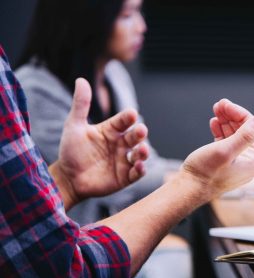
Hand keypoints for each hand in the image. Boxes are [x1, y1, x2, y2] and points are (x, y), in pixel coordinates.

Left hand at [50, 78, 148, 208]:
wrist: (67, 178)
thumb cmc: (71, 151)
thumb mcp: (74, 126)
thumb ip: (81, 105)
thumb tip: (81, 80)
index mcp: (111, 130)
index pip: (123, 121)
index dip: (128, 117)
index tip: (131, 114)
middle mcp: (121, 144)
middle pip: (135, 136)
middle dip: (140, 133)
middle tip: (141, 130)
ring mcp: (124, 160)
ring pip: (140, 154)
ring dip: (144, 152)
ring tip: (142, 150)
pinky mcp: (125, 176)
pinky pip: (137, 172)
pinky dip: (140, 169)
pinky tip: (139, 166)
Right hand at [180, 99, 253, 197]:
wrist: (187, 190)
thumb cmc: (205, 173)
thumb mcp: (225, 150)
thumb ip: (245, 135)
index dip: (240, 114)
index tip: (225, 104)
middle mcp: (248, 163)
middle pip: (245, 131)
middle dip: (232, 116)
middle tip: (219, 104)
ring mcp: (237, 163)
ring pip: (235, 135)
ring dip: (226, 121)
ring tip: (216, 110)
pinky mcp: (225, 163)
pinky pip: (227, 143)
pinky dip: (221, 131)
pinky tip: (214, 123)